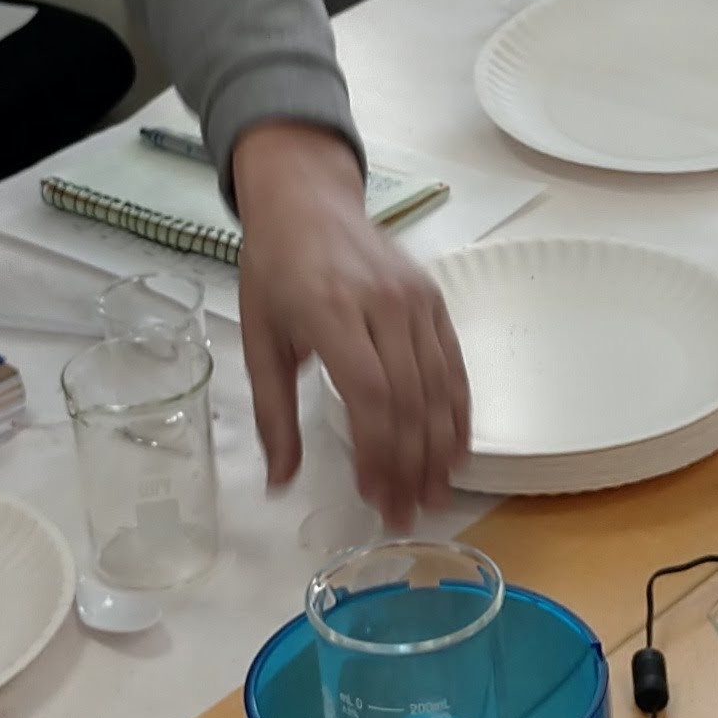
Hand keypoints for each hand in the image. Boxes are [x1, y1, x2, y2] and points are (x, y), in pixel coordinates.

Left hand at [227, 122, 466, 524]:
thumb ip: (272, 414)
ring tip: (435, 496)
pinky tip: (455, 451)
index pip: (370, 393)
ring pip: (439, 386)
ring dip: (439, 448)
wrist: (308, 203)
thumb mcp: (259, 340)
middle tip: (407, 514)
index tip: (375, 496)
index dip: (378, 452)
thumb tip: (279, 483)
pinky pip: (454, 364)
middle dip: (411, 464)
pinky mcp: (435, 299)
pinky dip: (458, 412)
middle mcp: (381, 303)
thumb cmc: (275, 271)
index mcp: (330, 310)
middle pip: (409, 398)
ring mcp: (415, 299)